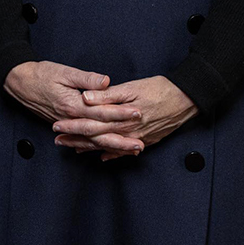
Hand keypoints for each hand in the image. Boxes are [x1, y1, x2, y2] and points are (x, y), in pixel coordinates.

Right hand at [5, 62, 139, 153]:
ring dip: (112, 147)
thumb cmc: (42, 74)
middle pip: (99, 134)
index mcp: (73, 105)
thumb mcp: (64, 71)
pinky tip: (108, 152)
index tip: (137, 114)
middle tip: (140, 144)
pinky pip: (83, 141)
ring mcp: (68, 125)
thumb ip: (86, 78)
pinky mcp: (66, 126)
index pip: (101, 112)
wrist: (21, 83)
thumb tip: (105, 81)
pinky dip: (97, 147)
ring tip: (130, 151)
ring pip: (92, 141)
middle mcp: (71, 119)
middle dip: (121, 140)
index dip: (121, 114)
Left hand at [66, 76, 196, 159]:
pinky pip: (124, 151)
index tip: (57, 127)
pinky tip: (102, 157)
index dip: (72, 126)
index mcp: (120, 118)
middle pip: (95, 138)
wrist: (186, 99)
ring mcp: (136, 139)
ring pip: (108, 146)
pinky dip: (112, 154)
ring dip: (89, 148)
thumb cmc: (159, 89)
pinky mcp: (146, 140)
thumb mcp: (132, 87)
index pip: (90, 124)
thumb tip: (86, 98)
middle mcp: (126, 132)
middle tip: (58, 141)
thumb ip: (107, 95)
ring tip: (73, 150)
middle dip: (75, 140)